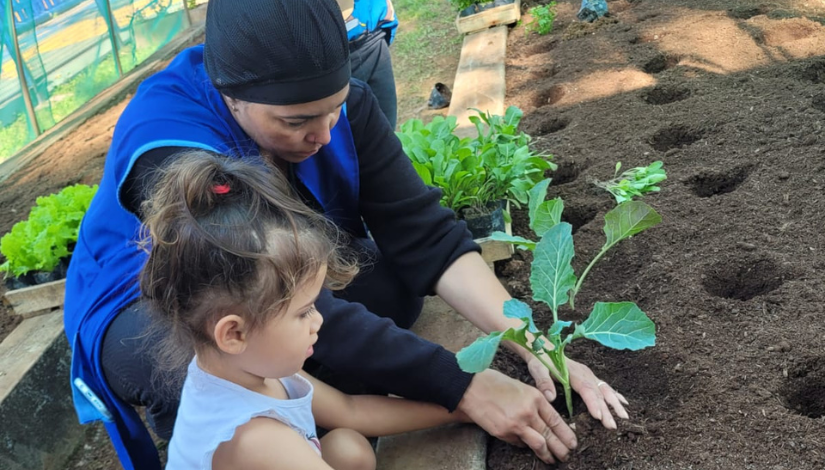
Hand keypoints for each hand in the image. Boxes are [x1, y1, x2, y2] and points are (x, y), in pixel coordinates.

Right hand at [457, 369, 576, 463]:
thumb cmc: (495, 384)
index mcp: (535, 397)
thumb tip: (546, 421)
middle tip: (567, 456)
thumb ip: (535, 404)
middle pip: (550, 435)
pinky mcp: (504, 433)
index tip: (573, 443)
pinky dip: (524, 446)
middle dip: (561, 448)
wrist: (471, 387)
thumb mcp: (521, 388)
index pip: (556, 420)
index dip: (566, 434)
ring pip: (539, 444)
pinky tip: (528, 448)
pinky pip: (519, 443)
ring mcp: (516, 424)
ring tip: (553, 460)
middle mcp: (529, 412)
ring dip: (548, 455)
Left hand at [526, 354, 628, 429]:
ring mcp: (589, 375)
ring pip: (605, 390)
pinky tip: (623, 403)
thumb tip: (550, 397)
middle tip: (612, 426)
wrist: (543, 349)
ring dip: (614, 404)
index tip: (599, 417)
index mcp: (573, 372)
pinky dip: (615, 395)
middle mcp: (585, 373)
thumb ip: (543, 382)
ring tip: (624, 417)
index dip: (593, 403)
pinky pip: (605, 387)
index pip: (586, 389)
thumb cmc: (540, 360)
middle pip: (598, 393)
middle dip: (607, 410)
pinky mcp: (589, 377)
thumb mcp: (537, 369)